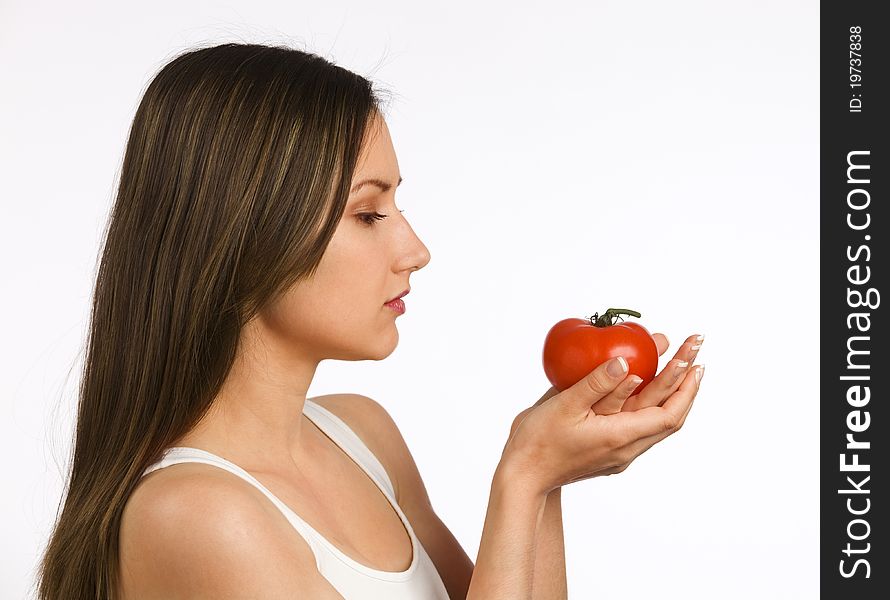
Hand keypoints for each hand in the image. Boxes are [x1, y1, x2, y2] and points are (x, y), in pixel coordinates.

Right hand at [501, 332, 704, 495]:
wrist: (524, 476)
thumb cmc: (538, 440)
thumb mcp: (564, 405)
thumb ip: (597, 383)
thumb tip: (625, 362)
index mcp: (619, 437)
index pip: (668, 414)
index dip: (685, 387)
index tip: (695, 360)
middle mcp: (626, 450)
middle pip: (670, 418)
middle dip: (686, 384)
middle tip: (695, 353)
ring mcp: (620, 454)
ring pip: (658, 424)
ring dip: (673, 395)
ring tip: (683, 368)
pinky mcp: (611, 453)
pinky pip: (642, 427)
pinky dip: (655, 405)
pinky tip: (651, 390)